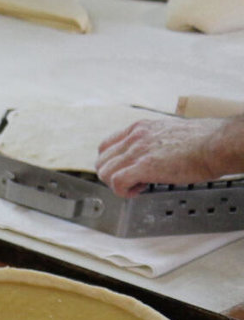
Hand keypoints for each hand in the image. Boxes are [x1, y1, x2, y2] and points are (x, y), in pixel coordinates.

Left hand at [95, 117, 229, 196]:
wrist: (218, 144)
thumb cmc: (205, 141)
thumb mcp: (171, 133)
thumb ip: (156, 142)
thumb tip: (157, 154)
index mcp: (141, 128)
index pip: (108, 145)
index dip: (113, 162)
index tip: (126, 170)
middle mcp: (135, 137)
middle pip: (102, 160)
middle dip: (113, 175)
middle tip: (131, 181)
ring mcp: (138, 151)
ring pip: (105, 172)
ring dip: (117, 184)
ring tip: (137, 186)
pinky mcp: (144, 166)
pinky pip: (117, 182)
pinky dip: (123, 191)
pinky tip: (138, 191)